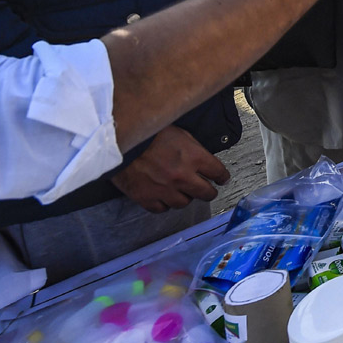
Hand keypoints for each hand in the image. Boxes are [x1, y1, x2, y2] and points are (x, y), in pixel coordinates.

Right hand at [111, 126, 229, 212]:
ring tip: (182, 191)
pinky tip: (164, 196)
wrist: (120, 141)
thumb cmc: (149, 133)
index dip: (222, 176)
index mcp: (193, 157)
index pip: (218, 172)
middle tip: (208, 189)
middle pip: (206, 193)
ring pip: (184, 203)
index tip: (222, 178)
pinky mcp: (146, 198)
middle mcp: (182, 176)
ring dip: (185, 197)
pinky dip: (164, 204)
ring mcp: (164, 189)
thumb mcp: (179, 133)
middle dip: (209, 191)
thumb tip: (203, 159)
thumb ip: (194, 148)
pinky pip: (162, 209)